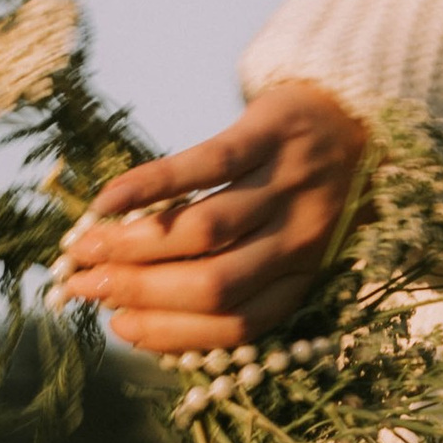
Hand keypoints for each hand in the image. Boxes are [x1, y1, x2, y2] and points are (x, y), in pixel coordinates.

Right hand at [51, 81, 369, 356]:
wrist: (360, 109)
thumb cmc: (311, 191)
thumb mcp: (296, 246)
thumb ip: (242, 278)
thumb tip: (145, 308)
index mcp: (305, 279)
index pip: (236, 324)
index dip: (172, 332)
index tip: (119, 327)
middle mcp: (301, 239)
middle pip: (213, 284)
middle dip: (139, 292)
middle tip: (83, 287)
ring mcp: (287, 184)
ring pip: (204, 231)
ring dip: (135, 246)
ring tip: (87, 248)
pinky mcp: (269, 132)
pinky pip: (203, 165)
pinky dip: (149, 186)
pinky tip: (108, 202)